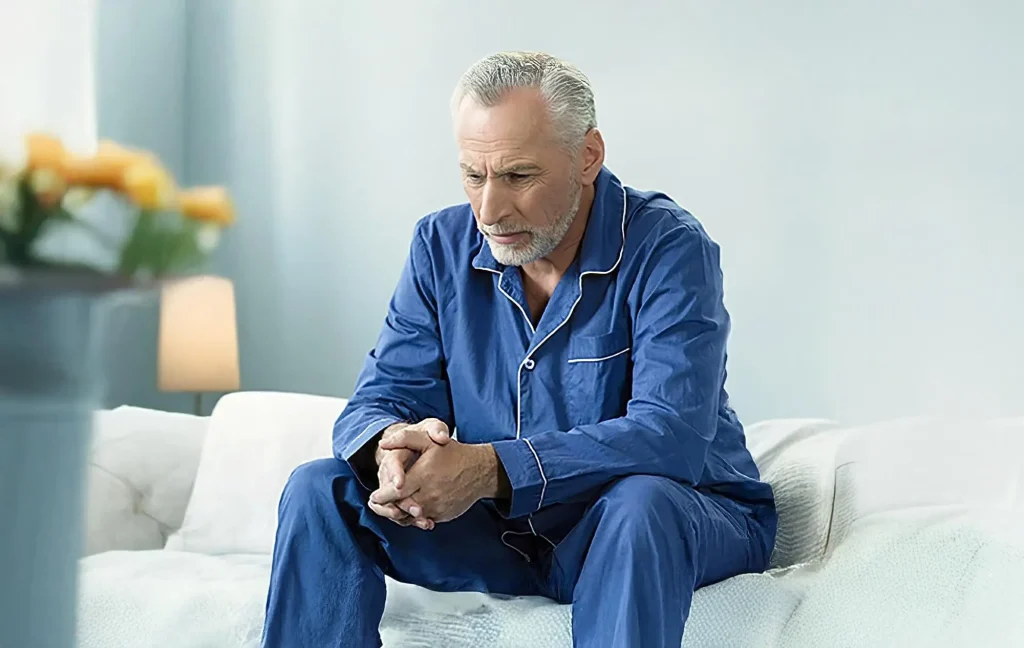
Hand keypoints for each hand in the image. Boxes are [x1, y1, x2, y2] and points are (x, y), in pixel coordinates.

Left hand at [371, 429, 500, 523]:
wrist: (479, 471)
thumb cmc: (451, 453)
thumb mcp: (428, 439)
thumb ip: (404, 438)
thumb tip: (383, 445)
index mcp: (424, 475)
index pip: (395, 492)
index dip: (381, 496)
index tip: (374, 496)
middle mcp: (430, 493)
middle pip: (401, 506)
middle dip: (388, 506)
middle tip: (379, 503)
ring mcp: (438, 506)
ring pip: (411, 516)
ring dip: (400, 512)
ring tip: (393, 506)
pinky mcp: (443, 515)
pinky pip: (424, 519)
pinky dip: (415, 516)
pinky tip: (411, 508)